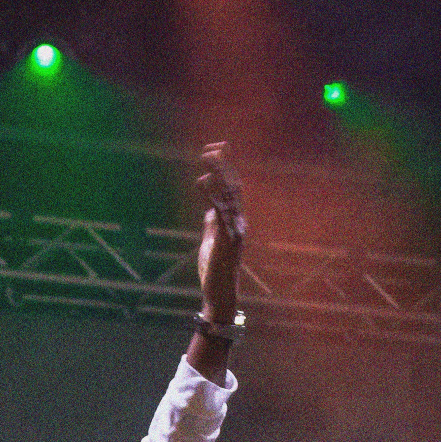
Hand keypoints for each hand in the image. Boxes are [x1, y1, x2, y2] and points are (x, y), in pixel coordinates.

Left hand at [195, 141, 244, 323]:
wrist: (219, 294)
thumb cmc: (215, 270)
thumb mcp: (211, 240)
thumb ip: (212, 223)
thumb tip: (209, 208)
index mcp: (235, 220)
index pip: (233, 188)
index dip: (226, 168)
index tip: (216, 150)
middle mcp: (238, 221)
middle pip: (234, 186)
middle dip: (224, 165)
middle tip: (212, 147)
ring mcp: (234, 230)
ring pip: (229, 195)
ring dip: (218, 174)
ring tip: (207, 157)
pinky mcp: (226, 240)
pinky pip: (220, 212)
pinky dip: (212, 195)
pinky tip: (202, 182)